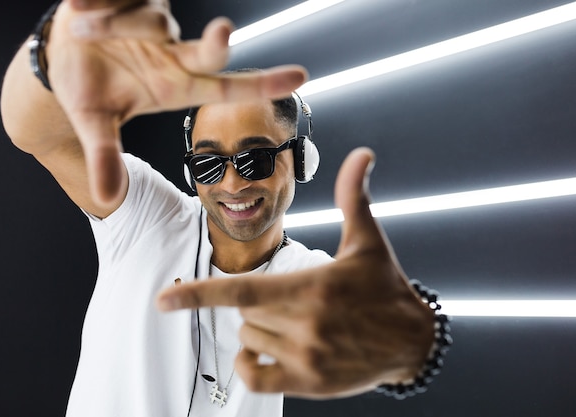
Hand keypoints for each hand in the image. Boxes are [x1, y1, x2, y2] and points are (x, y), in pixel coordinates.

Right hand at [48, 0, 306, 205]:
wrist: (58, 57)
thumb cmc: (88, 91)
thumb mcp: (95, 123)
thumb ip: (106, 157)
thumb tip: (108, 199)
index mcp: (177, 86)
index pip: (228, 87)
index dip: (264, 84)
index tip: (300, 77)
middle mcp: (177, 54)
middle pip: (210, 51)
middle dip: (217, 46)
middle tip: (224, 33)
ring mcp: (162, 23)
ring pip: (156, 22)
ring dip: (111, 26)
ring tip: (81, 28)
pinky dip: (100, 4)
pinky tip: (79, 9)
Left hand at [156, 147, 435, 398]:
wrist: (412, 340)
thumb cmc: (385, 285)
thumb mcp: (368, 240)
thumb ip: (354, 197)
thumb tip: (362, 153)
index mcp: (312, 287)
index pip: (243, 291)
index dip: (198, 294)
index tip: (162, 300)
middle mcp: (306, 326)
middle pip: (244, 314)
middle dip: (257, 302)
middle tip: (291, 297)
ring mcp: (307, 359)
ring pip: (249, 341)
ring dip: (258, 329)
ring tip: (294, 321)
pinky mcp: (310, 383)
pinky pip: (254, 378)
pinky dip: (250, 363)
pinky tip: (268, 349)